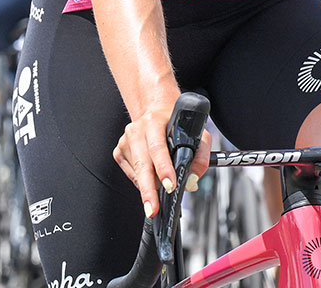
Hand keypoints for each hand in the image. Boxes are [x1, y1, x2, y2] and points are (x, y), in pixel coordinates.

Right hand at [112, 95, 211, 215]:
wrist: (156, 111)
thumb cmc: (176, 124)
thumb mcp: (197, 133)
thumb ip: (201, 156)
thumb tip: (192, 180)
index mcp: (155, 122)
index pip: (158, 148)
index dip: (164, 168)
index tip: (170, 185)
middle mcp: (137, 130)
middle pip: (142, 165)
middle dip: (149, 190)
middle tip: (153, 209)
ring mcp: (125, 141)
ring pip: (137, 172)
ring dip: (148, 188)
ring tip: (156, 199)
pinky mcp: (119, 151)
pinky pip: (131, 174)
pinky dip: (142, 181)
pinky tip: (150, 178)